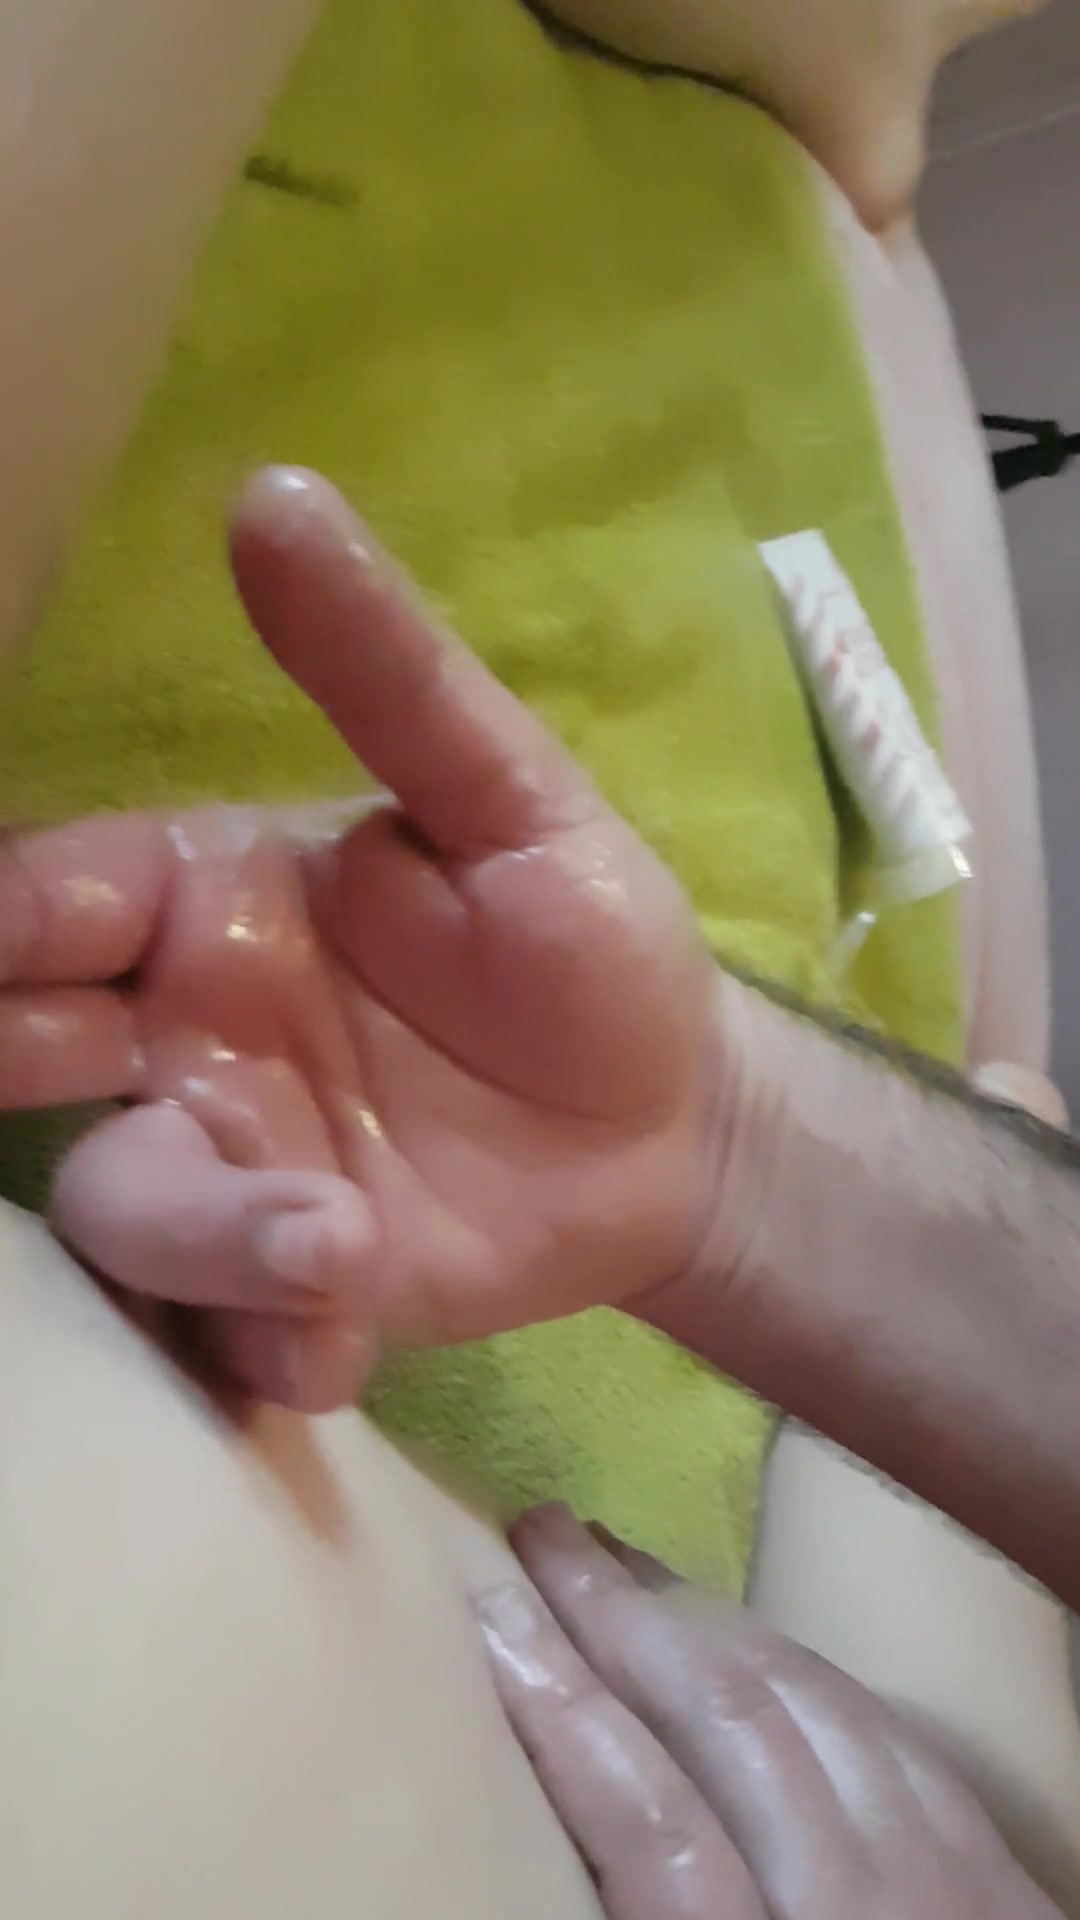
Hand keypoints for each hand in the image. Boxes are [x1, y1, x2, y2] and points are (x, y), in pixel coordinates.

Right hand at [0, 469, 720, 1407]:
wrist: (677, 1120)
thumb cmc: (587, 941)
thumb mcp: (509, 797)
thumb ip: (387, 672)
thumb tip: (272, 494)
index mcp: (212, 899)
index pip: (60, 893)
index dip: (17, 913)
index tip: (18, 938)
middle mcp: (190, 1031)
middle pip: (31, 1051)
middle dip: (16, 1062)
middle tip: (78, 1070)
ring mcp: (240, 1160)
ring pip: (125, 1201)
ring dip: (200, 1231)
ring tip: (329, 1240)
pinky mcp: (301, 1283)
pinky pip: (231, 1329)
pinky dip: (271, 1341)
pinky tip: (350, 1340)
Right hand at [476, 1507, 1062, 1919]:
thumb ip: (641, 1908)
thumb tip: (551, 1844)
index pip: (651, 1826)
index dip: (562, 1710)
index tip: (487, 1613)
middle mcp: (858, 1909)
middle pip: (731, 1727)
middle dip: (623, 1616)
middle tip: (538, 1532)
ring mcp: (941, 1877)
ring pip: (811, 1704)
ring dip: (704, 1617)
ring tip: (621, 1557)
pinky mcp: (997, 1867)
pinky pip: (884, 1728)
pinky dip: (800, 1665)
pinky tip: (752, 1639)